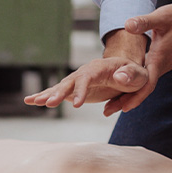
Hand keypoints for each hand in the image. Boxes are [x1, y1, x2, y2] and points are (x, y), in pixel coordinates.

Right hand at [24, 31, 148, 108]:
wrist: (129, 74)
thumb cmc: (136, 75)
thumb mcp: (140, 75)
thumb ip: (131, 75)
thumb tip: (120, 76)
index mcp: (101, 67)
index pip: (88, 77)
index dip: (82, 89)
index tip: (77, 104)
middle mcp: (86, 72)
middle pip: (70, 81)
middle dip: (59, 93)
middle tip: (48, 104)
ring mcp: (79, 81)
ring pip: (61, 87)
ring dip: (48, 95)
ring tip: (32, 102)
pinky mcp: (76, 90)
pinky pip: (59, 93)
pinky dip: (46, 96)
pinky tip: (31, 101)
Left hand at [103, 0, 171, 115]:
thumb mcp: (162, 16)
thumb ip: (144, 22)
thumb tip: (127, 25)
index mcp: (160, 58)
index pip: (147, 83)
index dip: (135, 97)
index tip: (122, 108)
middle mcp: (162, 65)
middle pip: (143, 88)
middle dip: (126, 100)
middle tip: (107, 111)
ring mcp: (164, 64)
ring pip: (145, 83)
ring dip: (130, 93)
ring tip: (112, 103)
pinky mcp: (163, 60)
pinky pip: (148, 76)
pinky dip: (136, 83)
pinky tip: (125, 82)